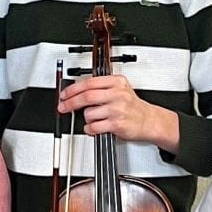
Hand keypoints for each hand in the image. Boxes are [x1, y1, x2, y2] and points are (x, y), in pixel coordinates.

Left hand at [58, 74, 176, 146]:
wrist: (148, 120)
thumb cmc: (131, 106)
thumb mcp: (119, 89)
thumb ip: (100, 88)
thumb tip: (75, 92)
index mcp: (117, 82)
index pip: (89, 83)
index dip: (73, 89)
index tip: (64, 95)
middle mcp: (118, 94)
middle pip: (87, 96)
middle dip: (71, 103)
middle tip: (63, 107)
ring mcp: (118, 110)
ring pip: (89, 113)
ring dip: (86, 118)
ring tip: (93, 119)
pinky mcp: (117, 124)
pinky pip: (94, 127)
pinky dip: (90, 129)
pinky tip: (94, 128)